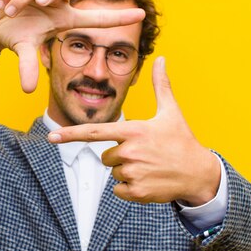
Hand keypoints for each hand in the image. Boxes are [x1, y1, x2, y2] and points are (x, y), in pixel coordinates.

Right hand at [0, 0, 145, 92]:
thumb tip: (28, 90)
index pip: (97, 18)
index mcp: (65, 18)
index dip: (119, 17)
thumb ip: (28, 67)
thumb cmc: (17, 34)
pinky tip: (3, 2)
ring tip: (10, 10)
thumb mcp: (24, 50)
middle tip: (38, 3)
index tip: (142, 14)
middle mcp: (59, 0)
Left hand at [47, 57, 220, 204]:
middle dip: (120, 156)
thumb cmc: (182, 140)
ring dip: (127, 172)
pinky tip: (149, 181)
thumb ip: (161, 85)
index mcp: (133, 131)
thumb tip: (161, 58)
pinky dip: (131, 189)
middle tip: (145, 154)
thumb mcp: (171, 112)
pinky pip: (119, 190)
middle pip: (106, 157)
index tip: (51, 137)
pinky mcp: (137, 192)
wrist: (198, 173)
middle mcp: (130, 151)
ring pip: (114, 173)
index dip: (70, 134)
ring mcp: (133, 173)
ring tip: (150, 167)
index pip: (94, 133)